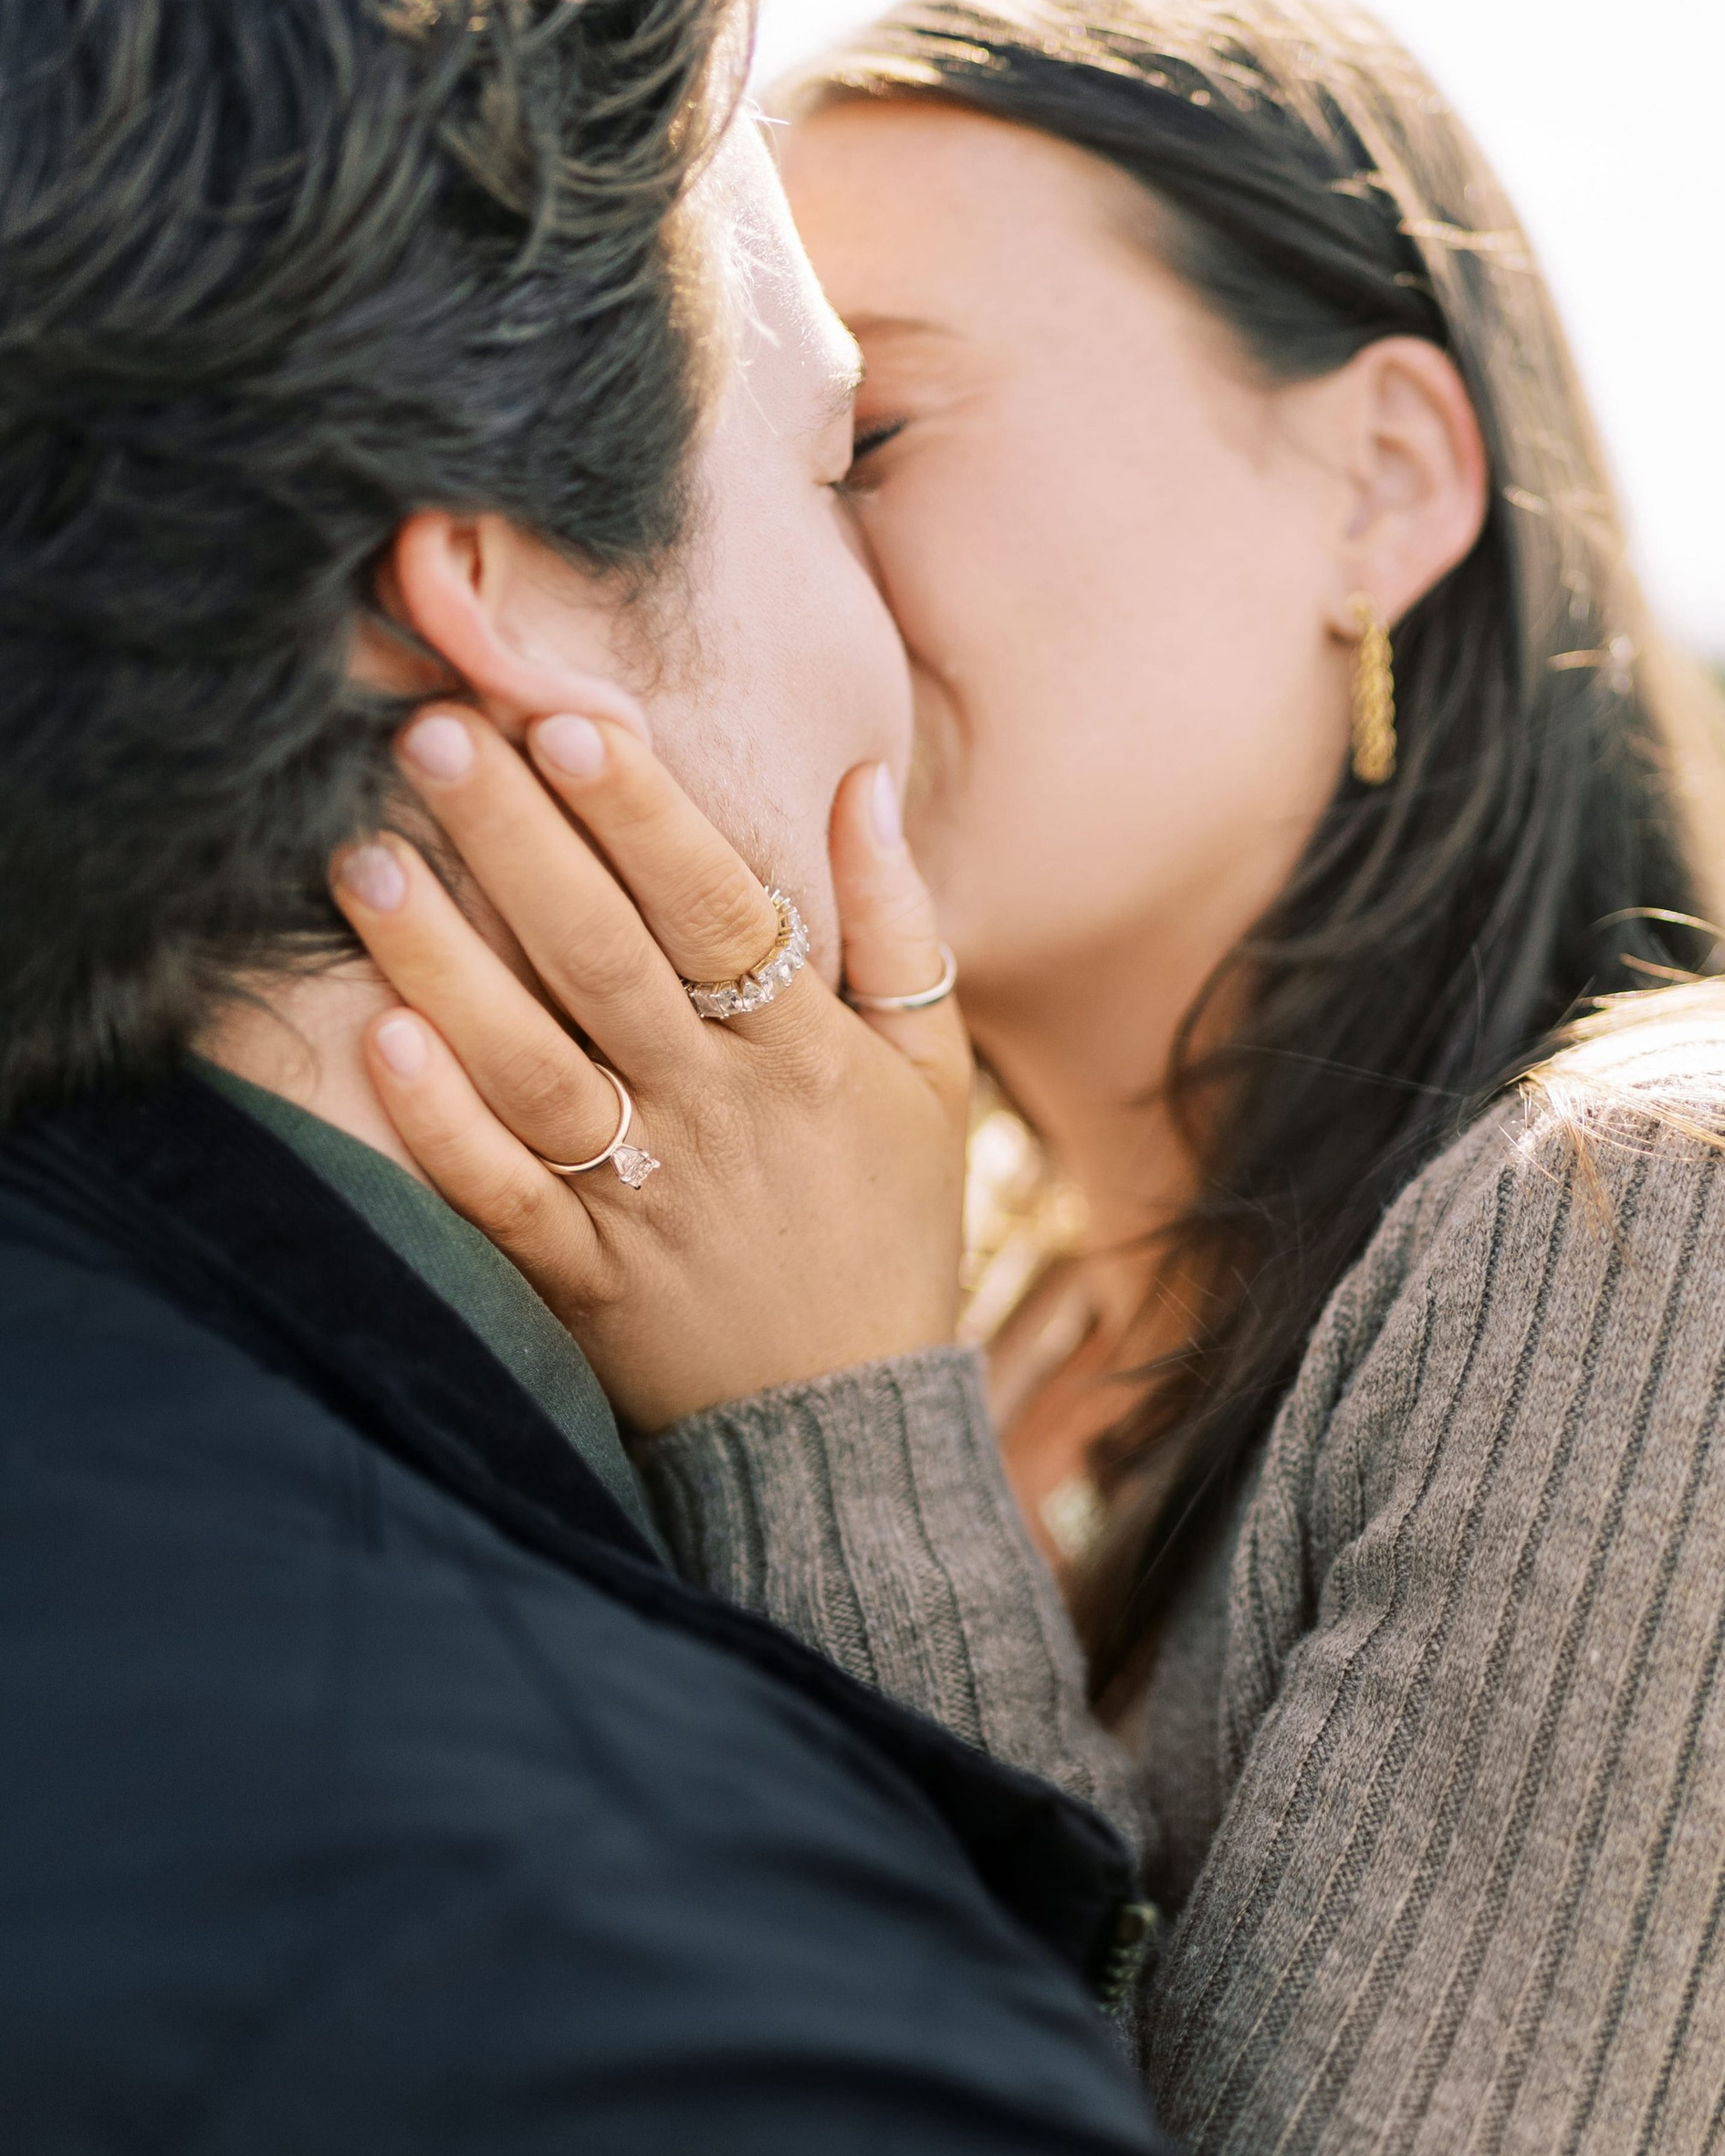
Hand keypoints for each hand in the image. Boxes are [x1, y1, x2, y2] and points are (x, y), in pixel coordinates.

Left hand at [332, 706, 969, 1433]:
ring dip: (446, 961)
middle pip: (605, 961)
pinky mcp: (584, 1280)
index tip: (568, 722)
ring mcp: (647, 1200)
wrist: (850, 1433)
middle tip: (430, 738)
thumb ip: (898, 926)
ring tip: (363, 862)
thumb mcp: (931, 1076)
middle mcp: (720, 1114)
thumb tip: (863, 779)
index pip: (718, 911)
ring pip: (534, 1066)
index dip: (644, 817)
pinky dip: (445, 1125)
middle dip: (517, 844)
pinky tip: (384, 1039)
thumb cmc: (888, 1229)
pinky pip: (505, 1195)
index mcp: (805, 1054)